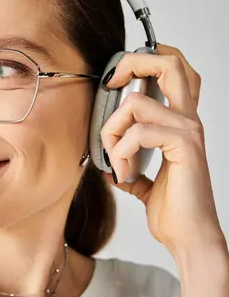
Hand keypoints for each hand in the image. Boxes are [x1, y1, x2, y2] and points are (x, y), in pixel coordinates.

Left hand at [100, 43, 224, 259]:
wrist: (189, 237)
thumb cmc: (173, 210)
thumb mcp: (144, 181)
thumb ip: (130, 165)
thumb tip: (106, 163)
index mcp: (180, 122)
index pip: (175, 70)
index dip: (146, 59)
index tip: (116, 79)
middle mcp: (188, 119)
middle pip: (169, 63)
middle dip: (132, 64)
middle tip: (110, 85)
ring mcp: (188, 131)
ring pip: (135, 104)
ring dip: (112, 132)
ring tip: (115, 161)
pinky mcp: (184, 146)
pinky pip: (138, 133)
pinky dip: (120, 153)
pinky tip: (124, 175)